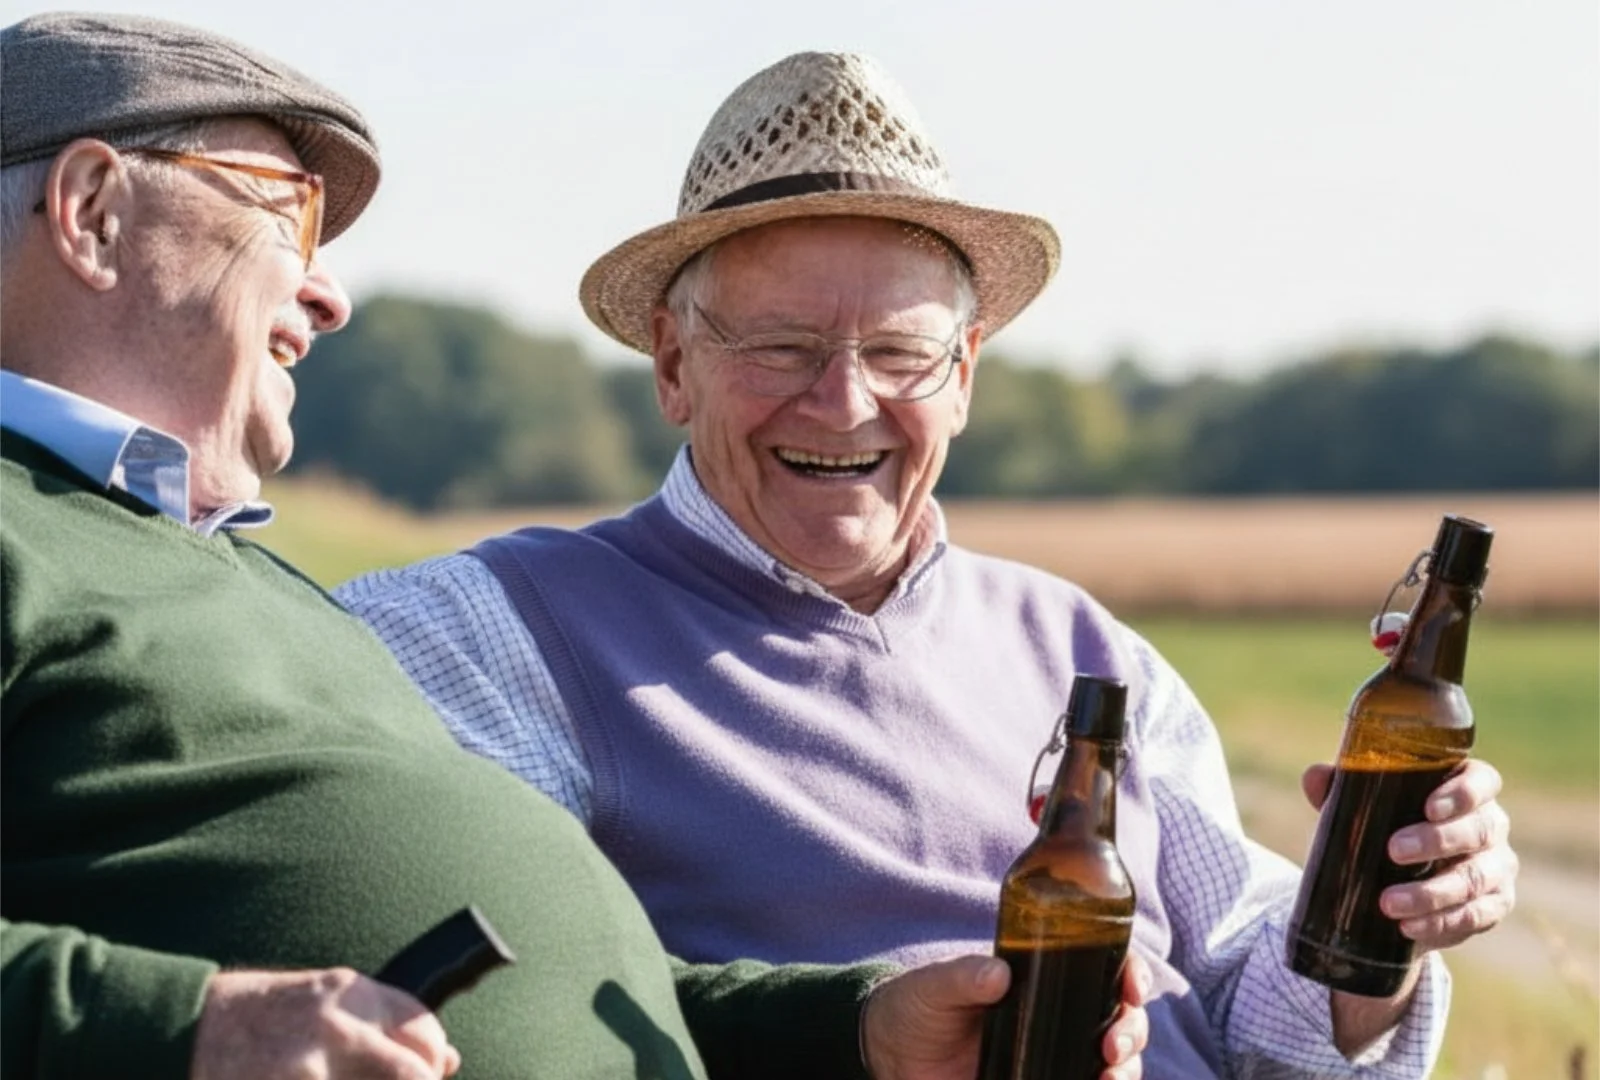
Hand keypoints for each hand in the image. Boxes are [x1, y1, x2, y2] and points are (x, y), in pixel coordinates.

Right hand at [191, 968, 460, 1079]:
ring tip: (341, 1077)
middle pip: (416, 1073)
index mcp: (351, 992)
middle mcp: (338, 1025)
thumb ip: (378, 1026)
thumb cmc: (254, 1017)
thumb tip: (449, 1059)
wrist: (177, 1028)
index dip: (433, 1059)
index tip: (431, 1072)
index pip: (424, 1029)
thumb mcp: (319, 1003)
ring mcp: (311, 1067)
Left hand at [860, 951, 1150, 1079]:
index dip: (1131, 974)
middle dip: (1132, 1031)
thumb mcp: (933, 987)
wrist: (891, 1058)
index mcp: (1042, 979)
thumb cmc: (915, 1009)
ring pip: (1117, 1063)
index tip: (1133, 986)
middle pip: (1122, 1020)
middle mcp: (1058, 1017)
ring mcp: (1054, 1056)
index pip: (1103, 969)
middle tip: (1111, 1047)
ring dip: (1128, 1071)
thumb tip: (998, 973)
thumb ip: (961, 977)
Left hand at [1301, 758, 1517, 950]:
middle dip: (1437, 841)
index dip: (1463, 793)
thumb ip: (1340, 788)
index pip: (1481, 781)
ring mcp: (1497, 866)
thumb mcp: (1364, 806)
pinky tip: (1409, 928)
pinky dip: (1441, 924)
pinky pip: (1476, 916)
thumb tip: (1315, 777)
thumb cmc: (1386, 826)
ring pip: (1476, 878)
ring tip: (1388, 903)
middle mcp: (1491, 825)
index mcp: (1466, 789)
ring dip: (1432, 893)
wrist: (1400, 883)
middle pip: (1480, 829)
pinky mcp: (1494, 905)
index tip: (1428, 807)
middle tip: (1394, 851)